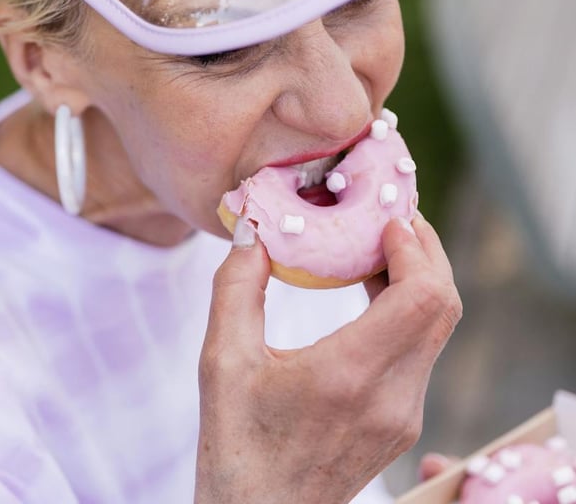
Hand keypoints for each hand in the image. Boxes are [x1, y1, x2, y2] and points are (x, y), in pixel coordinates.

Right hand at [195, 214, 461, 503]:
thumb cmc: (235, 445)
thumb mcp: (220, 361)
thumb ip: (236, 287)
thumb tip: (249, 232)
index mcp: (349, 376)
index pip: (423, 297)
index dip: (415, 248)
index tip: (386, 218)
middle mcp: (392, 398)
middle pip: (443, 307)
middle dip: (426, 253)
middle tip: (392, 218)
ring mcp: (403, 415)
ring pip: (437, 330)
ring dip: (419, 282)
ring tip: (378, 249)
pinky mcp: (400, 425)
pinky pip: (422, 354)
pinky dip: (409, 314)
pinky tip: (371, 296)